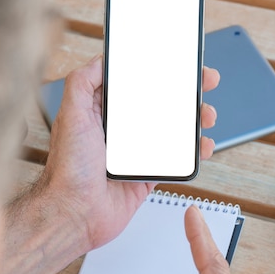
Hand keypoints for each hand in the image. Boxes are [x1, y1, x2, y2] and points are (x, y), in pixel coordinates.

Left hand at [41, 56, 218, 252]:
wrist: (75, 213)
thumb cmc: (68, 169)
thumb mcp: (71, 114)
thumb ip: (82, 82)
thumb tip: (100, 60)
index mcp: (99, 112)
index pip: (133, 83)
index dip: (156, 70)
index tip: (177, 61)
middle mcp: (118, 131)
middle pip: (158, 103)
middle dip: (185, 91)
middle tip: (205, 81)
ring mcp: (134, 153)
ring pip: (172, 129)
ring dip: (194, 119)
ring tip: (207, 115)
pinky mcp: (146, 175)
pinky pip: (175, 159)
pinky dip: (193, 152)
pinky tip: (203, 145)